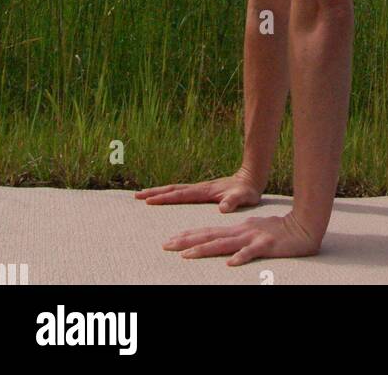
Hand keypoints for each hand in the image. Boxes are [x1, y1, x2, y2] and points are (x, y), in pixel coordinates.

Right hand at [134, 169, 262, 213]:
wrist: (251, 179)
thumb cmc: (247, 191)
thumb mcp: (243, 197)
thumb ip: (233, 201)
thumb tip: (223, 207)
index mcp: (205, 191)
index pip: (180, 194)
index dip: (165, 198)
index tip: (148, 200)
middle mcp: (199, 188)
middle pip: (172, 189)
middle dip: (155, 192)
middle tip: (136, 195)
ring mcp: (200, 188)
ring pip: (175, 189)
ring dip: (159, 192)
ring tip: (143, 195)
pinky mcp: (202, 191)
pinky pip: (181, 192)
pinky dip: (169, 193)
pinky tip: (164, 197)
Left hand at [163, 211, 320, 263]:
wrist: (304, 225)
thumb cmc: (279, 231)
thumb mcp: (255, 231)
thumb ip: (238, 238)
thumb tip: (223, 246)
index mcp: (238, 229)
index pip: (208, 232)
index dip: (189, 236)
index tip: (170, 240)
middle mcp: (242, 231)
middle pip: (210, 236)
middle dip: (187, 241)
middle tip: (167, 245)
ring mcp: (253, 237)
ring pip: (225, 244)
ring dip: (205, 249)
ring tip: (187, 255)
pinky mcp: (267, 244)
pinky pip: (252, 252)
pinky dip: (241, 257)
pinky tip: (231, 263)